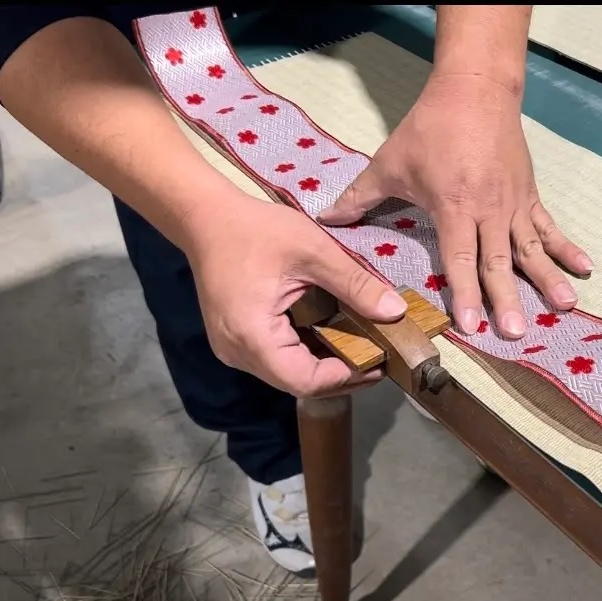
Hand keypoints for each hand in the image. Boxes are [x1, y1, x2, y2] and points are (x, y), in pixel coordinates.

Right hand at [185, 194, 407, 397]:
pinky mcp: (235, 340)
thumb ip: (355, 284)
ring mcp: (232, 349)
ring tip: (360, 347)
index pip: (303, 380)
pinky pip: (276, 359)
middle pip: (295, 382)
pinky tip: (332, 336)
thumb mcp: (314, 251)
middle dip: (339, 375)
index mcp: (251, 335)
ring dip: (324, 365)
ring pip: (286, 374)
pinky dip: (306, 353)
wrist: (206, 217)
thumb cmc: (256, 230)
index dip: (343, 377)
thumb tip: (396, 311)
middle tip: (376, 357)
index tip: (377, 362)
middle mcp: (236, 352)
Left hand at [318, 73, 593, 338]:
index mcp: (455, 206)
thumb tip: (324, 220)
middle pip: (500, 262)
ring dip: (548, 279)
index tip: (473, 324)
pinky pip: (549, 227)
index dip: (467, 292)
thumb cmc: (430, 128)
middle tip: (518, 333)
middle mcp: (489, 210)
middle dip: (508, 299)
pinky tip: (585, 269)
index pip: (461, 258)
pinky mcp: (529, 195)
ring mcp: (514, 203)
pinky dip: (567, 248)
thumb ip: (360, 196)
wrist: (475, 90)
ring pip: (532, 248)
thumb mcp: (390, 161)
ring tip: (566, 307)